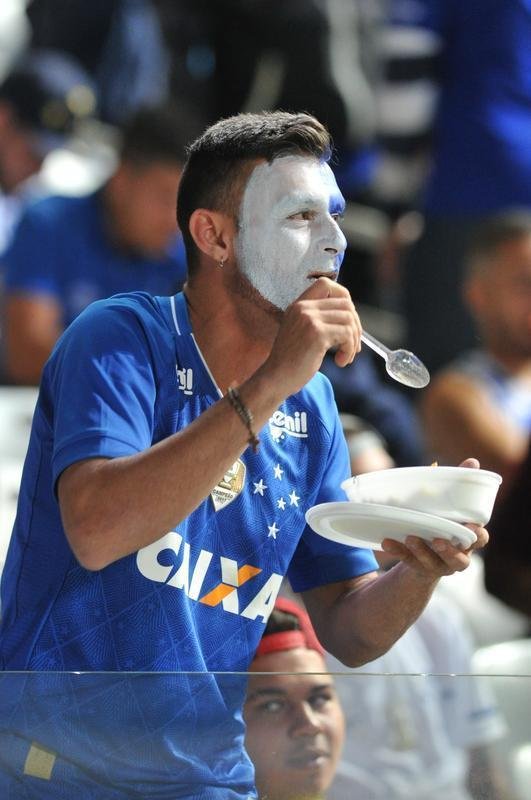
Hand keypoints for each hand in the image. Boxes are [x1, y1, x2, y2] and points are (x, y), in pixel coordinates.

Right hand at [263, 277, 361, 395]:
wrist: (275, 379)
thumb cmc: (290, 361)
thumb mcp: (300, 331)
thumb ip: (318, 319)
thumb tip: (351, 317)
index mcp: (298, 305)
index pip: (326, 283)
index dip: (344, 298)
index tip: (346, 321)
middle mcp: (303, 308)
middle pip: (345, 303)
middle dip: (355, 325)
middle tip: (352, 345)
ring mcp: (309, 319)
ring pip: (349, 319)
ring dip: (353, 340)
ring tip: (345, 356)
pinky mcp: (317, 334)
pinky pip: (347, 335)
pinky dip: (349, 349)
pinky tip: (340, 362)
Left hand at [381, 456, 488, 578]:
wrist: (423, 554)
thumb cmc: (441, 522)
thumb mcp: (448, 504)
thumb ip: (459, 486)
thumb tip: (472, 462)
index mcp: (468, 539)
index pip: (481, 539)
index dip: (478, 535)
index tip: (471, 527)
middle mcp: (458, 556)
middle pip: (461, 560)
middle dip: (450, 551)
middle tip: (438, 540)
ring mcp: (439, 566)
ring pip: (435, 564)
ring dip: (422, 551)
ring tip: (411, 537)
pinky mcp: (420, 569)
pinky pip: (409, 562)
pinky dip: (399, 552)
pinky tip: (387, 542)